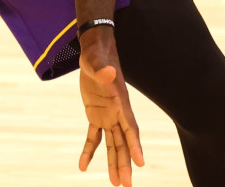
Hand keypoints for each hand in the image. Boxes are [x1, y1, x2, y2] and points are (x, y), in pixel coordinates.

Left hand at [76, 28, 143, 185]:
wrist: (94, 51)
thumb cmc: (98, 55)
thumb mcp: (97, 61)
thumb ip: (102, 69)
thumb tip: (109, 72)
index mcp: (120, 102)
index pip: (130, 127)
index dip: (135, 145)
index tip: (140, 163)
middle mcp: (117, 112)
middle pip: (123, 142)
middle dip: (125, 163)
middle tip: (126, 185)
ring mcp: (107, 115)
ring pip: (112, 144)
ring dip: (113, 163)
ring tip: (116, 183)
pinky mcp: (96, 115)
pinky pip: (93, 137)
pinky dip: (89, 152)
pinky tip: (83, 167)